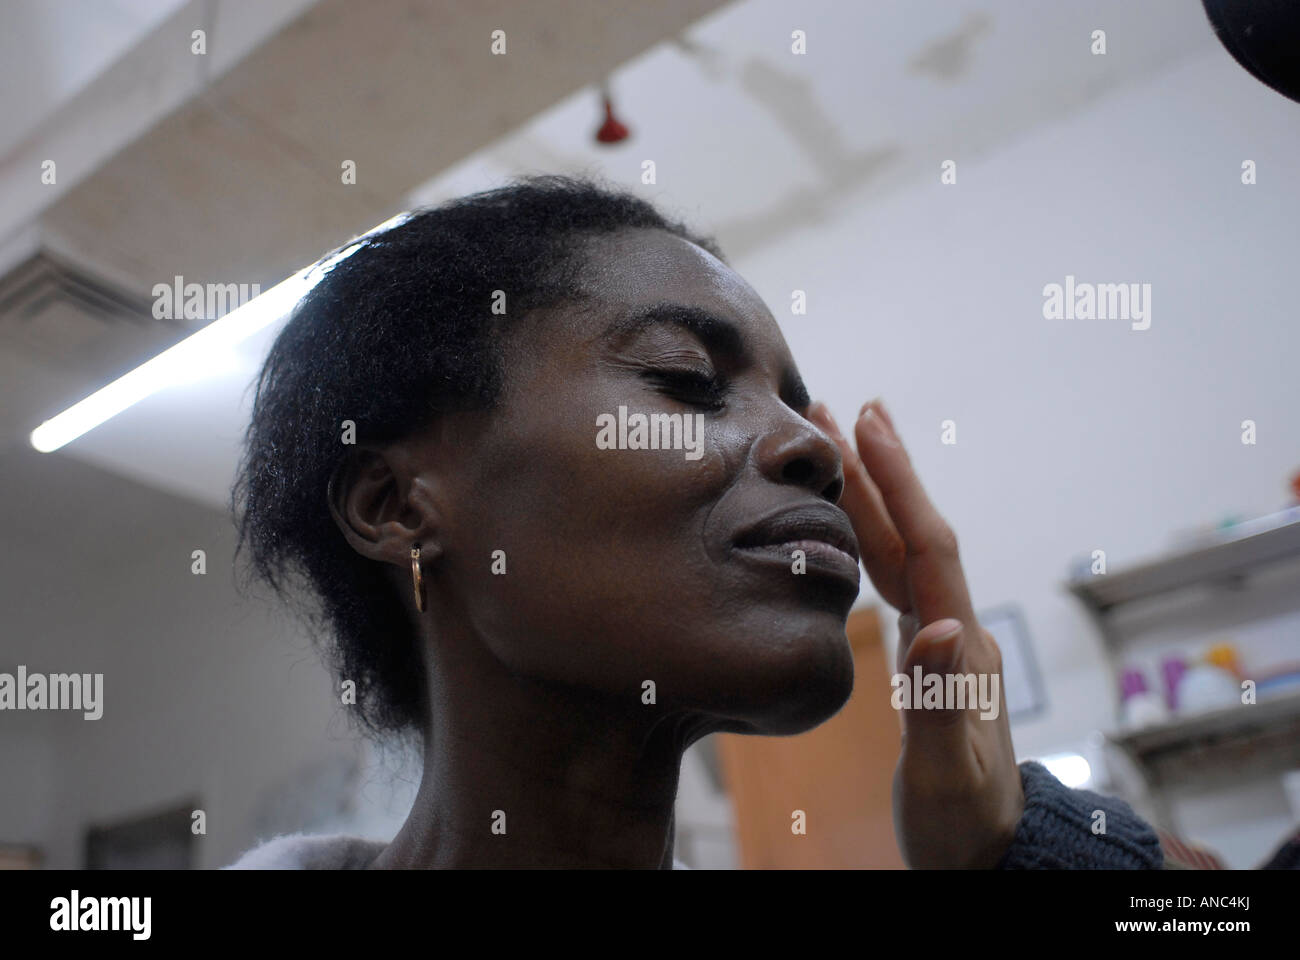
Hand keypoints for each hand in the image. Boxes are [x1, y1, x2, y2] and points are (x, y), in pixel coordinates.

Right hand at [809, 399, 1023, 867]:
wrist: (987, 853)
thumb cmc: (964, 823)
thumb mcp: (947, 774)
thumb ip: (940, 701)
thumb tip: (942, 624)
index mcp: (962, 646)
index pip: (928, 546)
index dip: (898, 482)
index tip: (867, 423)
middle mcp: (955, 630)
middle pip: (912, 533)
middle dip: (876, 468)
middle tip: (836, 407)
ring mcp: (942, 640)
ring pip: (900, 552)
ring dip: (870, 496)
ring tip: (835, 447)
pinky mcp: (926, 655)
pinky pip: (891, 580)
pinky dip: (867, 539)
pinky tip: (846, 526)